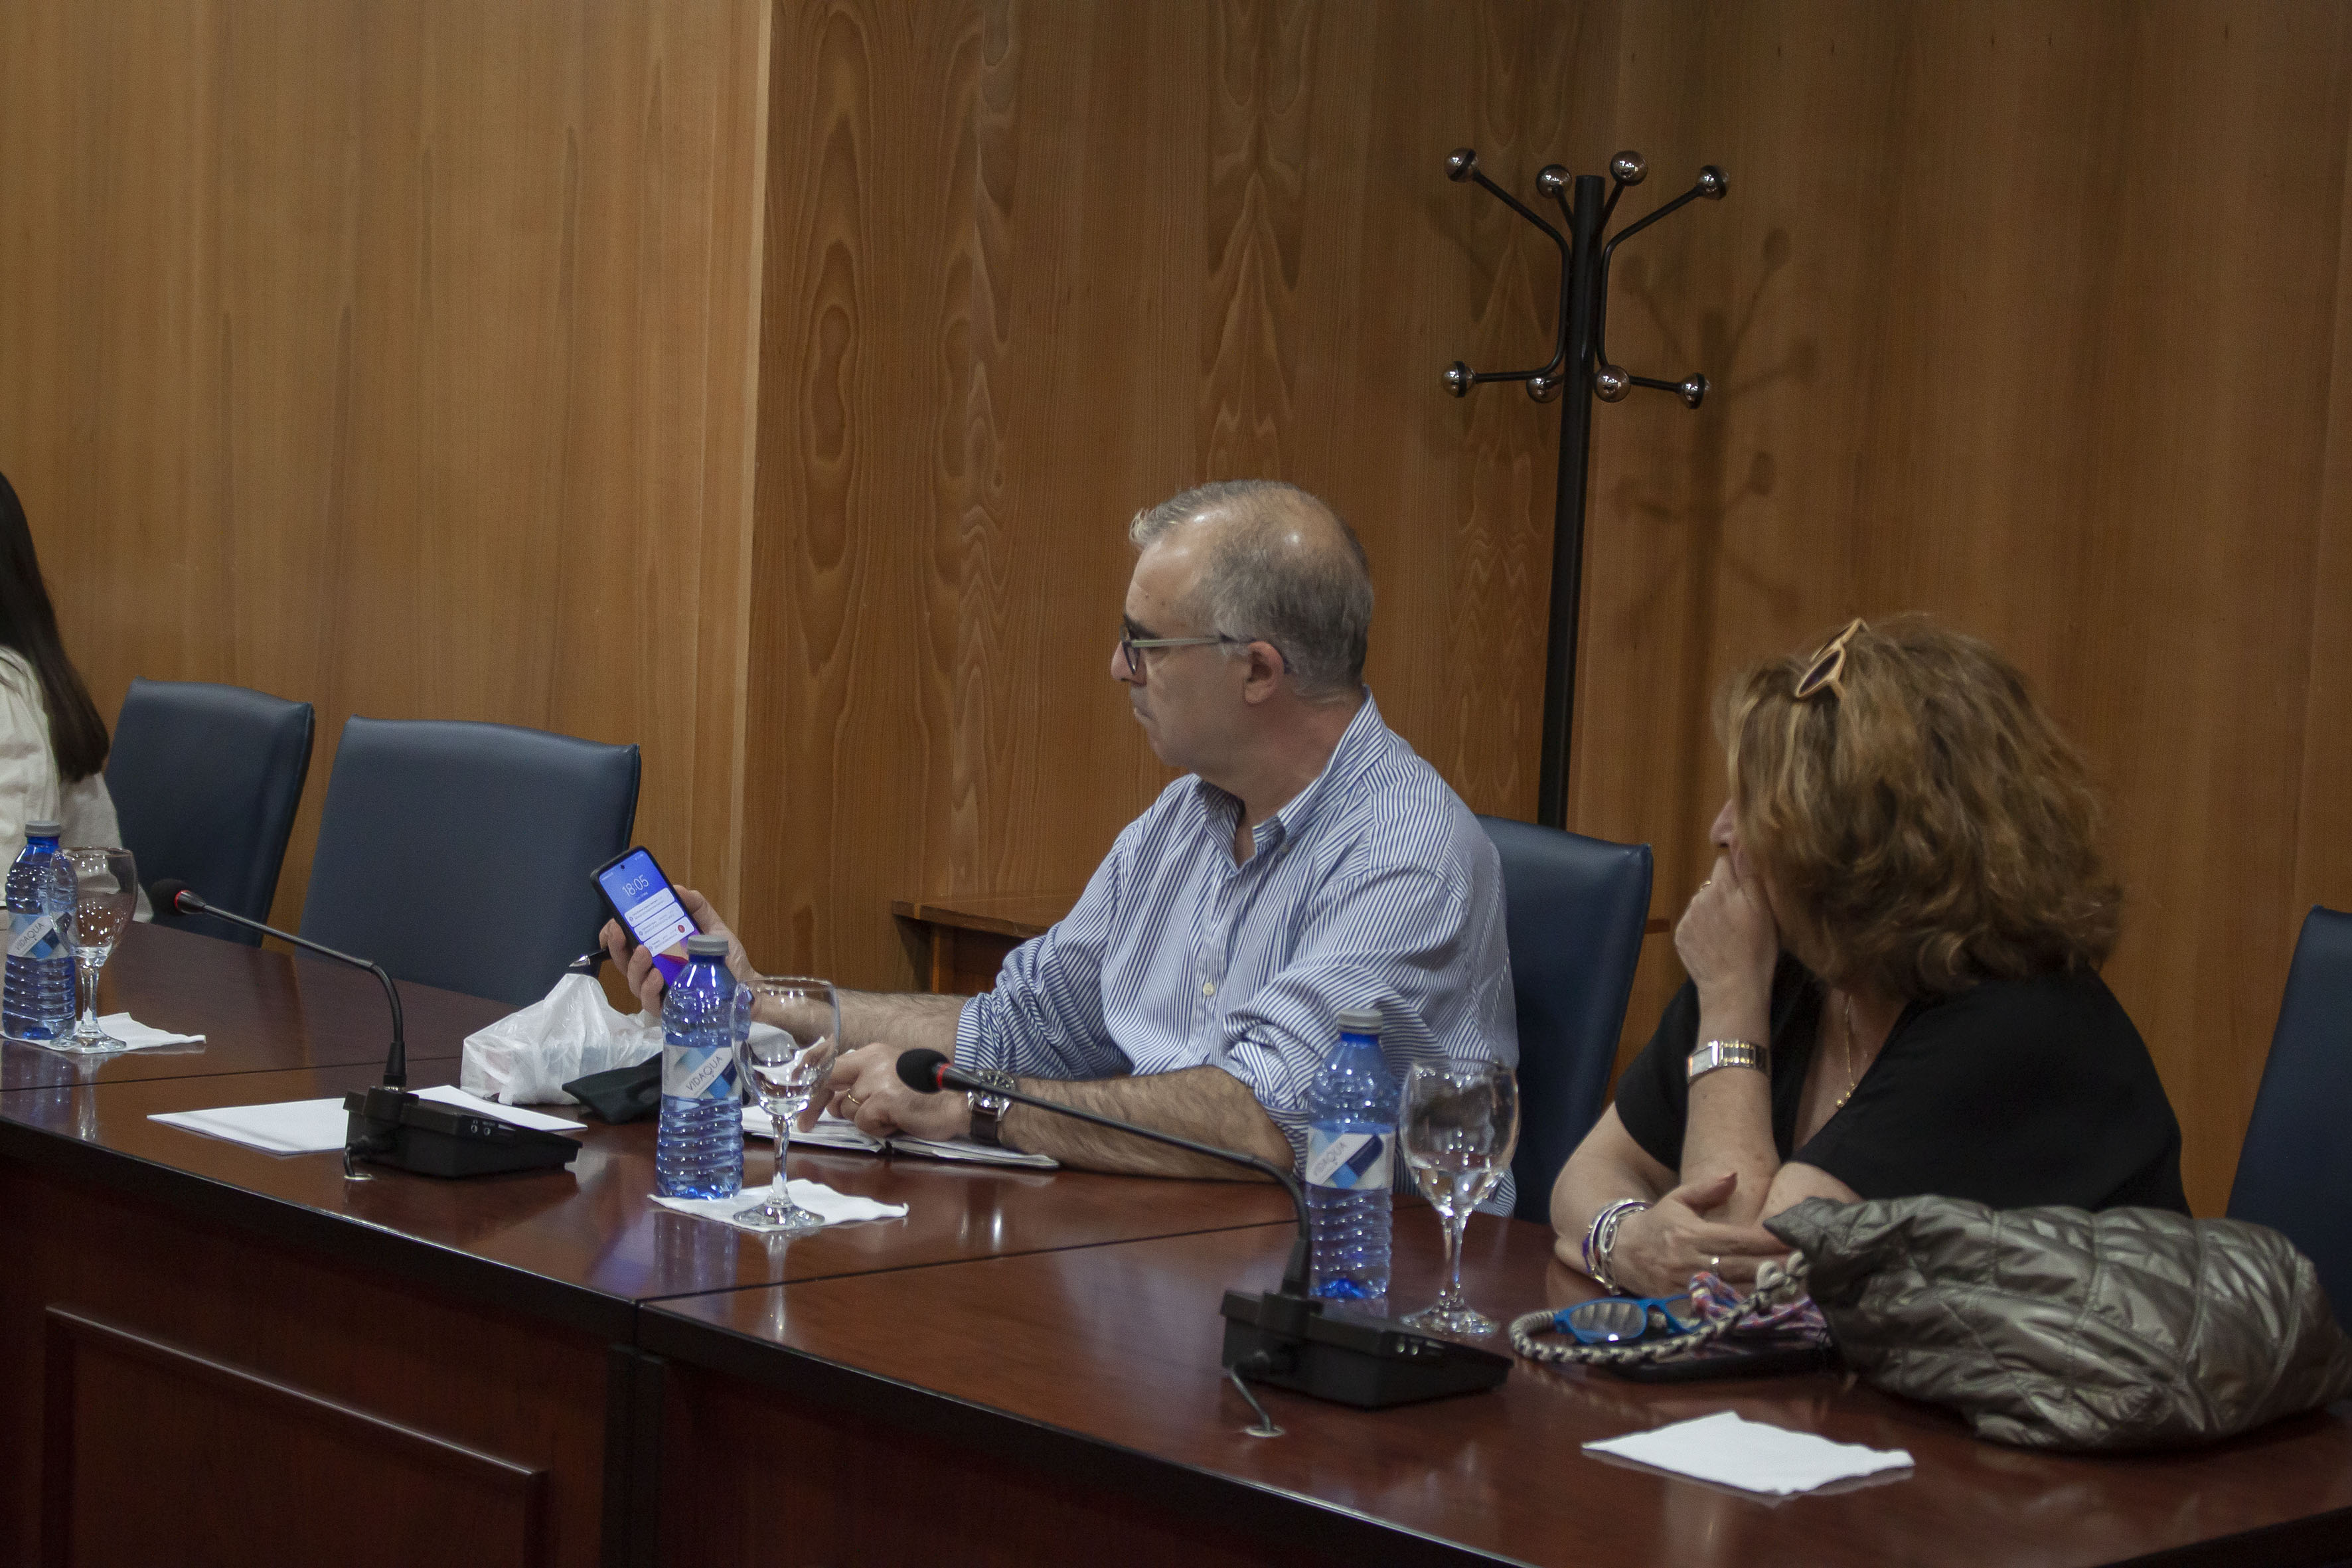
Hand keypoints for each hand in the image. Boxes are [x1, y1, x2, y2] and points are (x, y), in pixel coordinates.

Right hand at [598, 889, 750, 1013]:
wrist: (746, 986)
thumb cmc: (726, 959)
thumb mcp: (713, 928)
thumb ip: (696, 907)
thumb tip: (676, 889)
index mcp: (659, 952)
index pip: (627, 945)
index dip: (613, 935)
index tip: (613, 923)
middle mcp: (654, 971)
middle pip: (623, 962)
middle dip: (616, 946)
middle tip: (620, 931)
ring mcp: (660, 991)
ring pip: (634, 981)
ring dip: (635, 965)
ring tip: (644, 951)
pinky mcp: (669, 1009)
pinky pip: (651, 1001)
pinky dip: (650, 988)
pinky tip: (658, 976)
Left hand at [800, 1042, 972, 1142]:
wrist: (958, 1103)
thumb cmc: (927, 1095)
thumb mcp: (891, 1080)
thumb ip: (862, 1085)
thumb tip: (833, 1102)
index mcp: (873, 1052)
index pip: (831, 1062)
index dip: (810, 1079)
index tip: (794, 1093)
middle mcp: (872, 1059)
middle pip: (829, 1082)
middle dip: (814, 1107)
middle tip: (805, 1125)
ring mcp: (878, 1078)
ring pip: (848, 1109)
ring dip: (865, 1121)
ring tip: (891, 1117)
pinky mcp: (884, 1099)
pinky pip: (864, 1123)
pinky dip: (878, 1129)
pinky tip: (897, 1122)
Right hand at [1603, 1173, 1788, 1296]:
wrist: (1620, 1253)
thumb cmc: (1657, 1224)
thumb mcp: (1677, 1199)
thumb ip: (1706, 1188)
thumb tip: (1734, 1175)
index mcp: (1691, 1234)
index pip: (1736, 1239)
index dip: (1765, 1240)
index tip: (1791, 1239)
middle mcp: (1690, 1262)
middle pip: (1741, 1268)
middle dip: (1774, 1268)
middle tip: (1805, 1266)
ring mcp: (1688, 1286)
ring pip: (1734, 1291)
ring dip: (1765, 1290)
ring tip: (1795, 1286)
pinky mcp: (1685, 1304)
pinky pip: (1721, 1307)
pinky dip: (1744, 1306)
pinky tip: (1767, 1304)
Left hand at [1673, 854, 1778, 1011]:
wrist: (1732, 989)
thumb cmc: (1756, 950)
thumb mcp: (1765, 910)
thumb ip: (1750, 874)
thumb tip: (1741, 843)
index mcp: (1722, 887)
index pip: (1725, 862)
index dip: (1738, 873)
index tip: (1748, 890)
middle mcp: (1699, 896)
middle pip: (1713, 883)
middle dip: (1725, 892)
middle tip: (1741, 916)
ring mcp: (1687, 917)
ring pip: (1702, 902)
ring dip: (1713, 910)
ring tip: (1729, 933)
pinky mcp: (1679, 935)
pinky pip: (1692, 921)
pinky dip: (1702, 928)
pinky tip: (1715, 944)